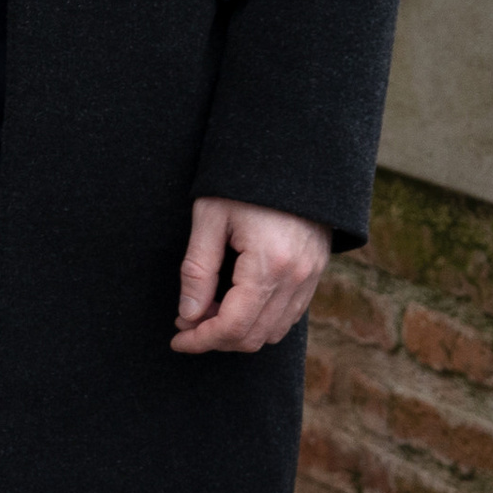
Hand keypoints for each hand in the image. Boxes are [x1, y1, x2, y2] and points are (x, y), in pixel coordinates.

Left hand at [170, 196, 330, 354]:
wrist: (292, 152)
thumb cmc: (243, 181)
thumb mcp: (210, 216)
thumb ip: (198, 269)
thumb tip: (188, 316)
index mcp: (269, 264)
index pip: (233, 326)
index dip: (201, 339)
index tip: (177, 338)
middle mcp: (296, 278)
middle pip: (253, 337)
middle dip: (216, 338)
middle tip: (187, 321)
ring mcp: (311, 277)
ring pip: (273, 332)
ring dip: (239, 332)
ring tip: (208, 309)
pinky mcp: (316, 272)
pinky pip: (289, 316)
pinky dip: (261, 320)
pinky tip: (236, 302)